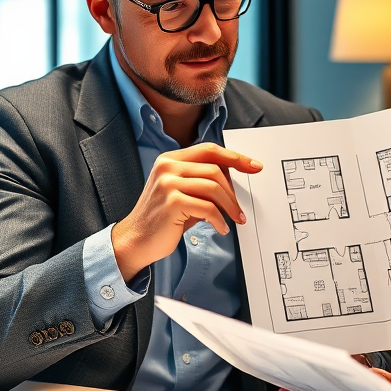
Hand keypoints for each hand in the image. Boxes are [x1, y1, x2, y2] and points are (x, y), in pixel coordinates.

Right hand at [112, 142, 261, 281]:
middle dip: (233, 191)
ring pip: (213, 188)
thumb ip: (202, 180)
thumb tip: (234, 178)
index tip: (254, 165)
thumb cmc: (162, 218)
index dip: (235, 157)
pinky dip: (219, 220)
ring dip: (230, 206)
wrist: (135, 240)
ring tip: (234, 219)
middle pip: (215, 170)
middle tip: (239, 209)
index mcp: (170, 159)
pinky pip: (208, 208)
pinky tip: (221, 228)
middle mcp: (167, 167)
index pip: (209, 150)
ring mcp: (168, 183)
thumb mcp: (182, 192)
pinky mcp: (172, 202)